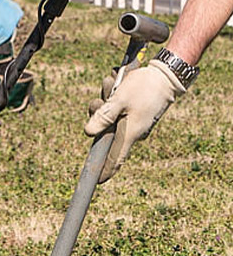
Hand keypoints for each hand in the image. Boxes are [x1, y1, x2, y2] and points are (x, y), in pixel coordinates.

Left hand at [84, 61, 184, 181]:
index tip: (99, 181)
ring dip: (107, 97)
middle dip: (98, 111)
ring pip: (109, 113)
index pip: (115, 158)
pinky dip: (115, 93)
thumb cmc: (144, 88)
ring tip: (113, 83)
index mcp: (129, 133)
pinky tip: (119, 80)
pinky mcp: (135, 110)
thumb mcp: (119, 101)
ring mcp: (134, 120)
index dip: (106, 169)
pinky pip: (118, 105)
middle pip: (104, 129)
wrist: (167, 75)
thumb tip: (88, 133)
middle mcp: (131, 130)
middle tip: (103, 97)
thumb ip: (103, 117)